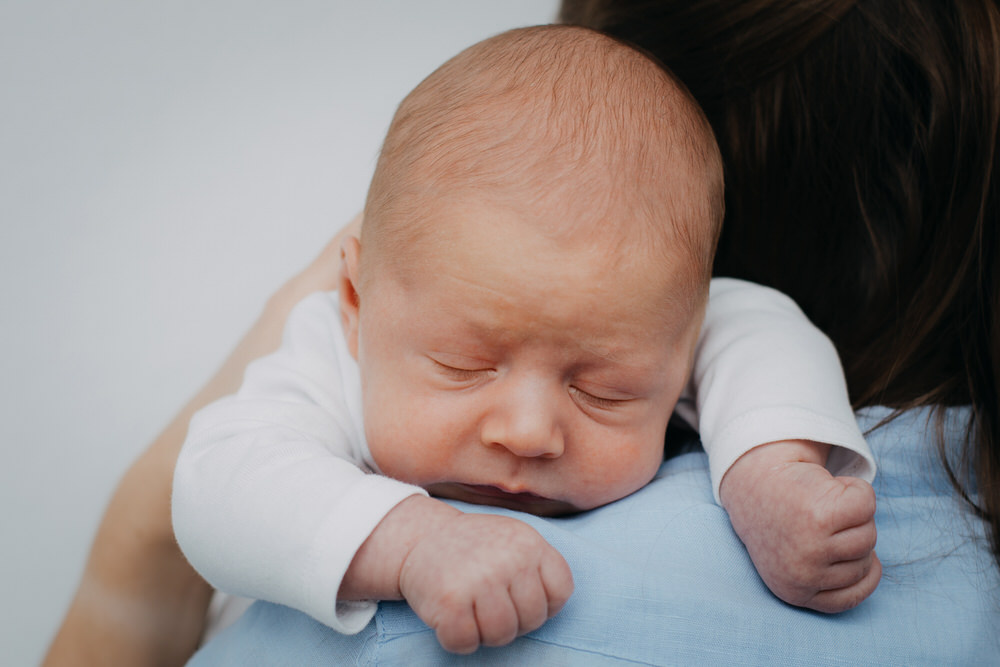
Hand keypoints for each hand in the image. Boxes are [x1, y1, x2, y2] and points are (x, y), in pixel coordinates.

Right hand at [345, 495, 572, 653]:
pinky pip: (466, 642)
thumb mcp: (513, 539)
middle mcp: (508, 559)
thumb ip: (537, 564)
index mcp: (529, 542)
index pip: (560, 592)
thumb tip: (553, 606)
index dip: (544, 604)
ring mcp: (479, 579)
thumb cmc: (474, 546)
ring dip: (486, 633)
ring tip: (473, 612)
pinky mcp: (450, 600)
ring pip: (502, 635)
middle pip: (533, 619)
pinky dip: (458, 639)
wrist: (420, 537)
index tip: (520, 598)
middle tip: (491, 606)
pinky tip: (452, 617)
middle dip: (514, 621)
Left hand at [719, 440, 879, 612]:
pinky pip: (867, 505)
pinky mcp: (821, 516)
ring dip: (854, 513)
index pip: (854, 596)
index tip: (842, 545)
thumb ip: (828, 576)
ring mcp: (812, 547)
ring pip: (868, 534)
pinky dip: (857, 490)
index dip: (859, 568)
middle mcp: (802, 575)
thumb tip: (871, 567)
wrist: (753, 476)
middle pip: (864, 560)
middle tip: (819, 517)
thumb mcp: (795, 561)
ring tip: (822, 503)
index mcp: (795, 592)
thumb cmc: (781, 517)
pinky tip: (829, 486)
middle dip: (852, 534)